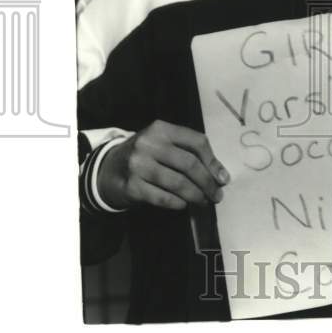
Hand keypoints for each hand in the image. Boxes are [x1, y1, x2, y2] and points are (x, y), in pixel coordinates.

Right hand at [97, 120, 229, 210]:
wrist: (109, 169)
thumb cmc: (146, 156)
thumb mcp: (163, 144)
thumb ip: (189, 153)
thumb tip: (220, 175)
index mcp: (161, 128)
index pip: (196, 141)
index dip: (213, 161)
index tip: (223, 178)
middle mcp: (149, 143)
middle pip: (189, 164)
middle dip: (208, 183)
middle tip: (217, 195)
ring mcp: (138, 165)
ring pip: (178, 183)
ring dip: (196, 195)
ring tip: (204, 201)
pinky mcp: (132, 186)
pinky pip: (163, 198)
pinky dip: (178, 203)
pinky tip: (183, 204)